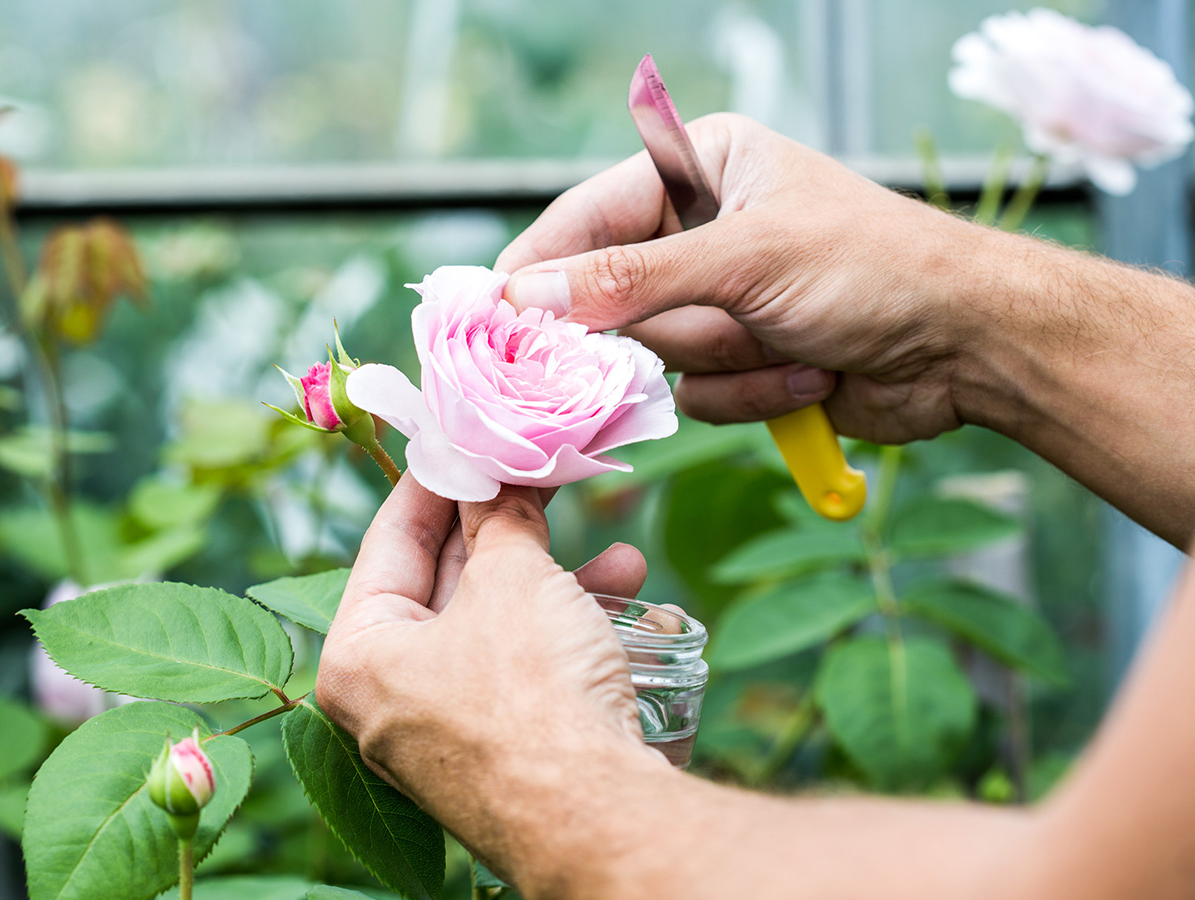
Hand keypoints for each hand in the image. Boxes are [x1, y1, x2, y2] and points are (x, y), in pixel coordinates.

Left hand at [316, 476, 667, 877]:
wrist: (598, 820)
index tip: (468, 433)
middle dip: (505, 525)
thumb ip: (501, 519)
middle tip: (540, 472)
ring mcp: (446, 728)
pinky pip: (523, 663)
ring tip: (609, 539)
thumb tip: (501, 480)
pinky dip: (565, 624)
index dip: (436, 477)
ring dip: (553, 574)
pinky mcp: (501, 748)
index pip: (390, 537)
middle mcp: (389, 697)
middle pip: (445, 579)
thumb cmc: (531, 697)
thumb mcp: (513, 579)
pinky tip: (623, 589)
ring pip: (495, 621)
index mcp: (358, 655)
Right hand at [495, 112, 990, 444]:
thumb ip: (630, 282)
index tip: (492, 316)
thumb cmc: (871, 269)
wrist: (968, 346)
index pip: (586, 217)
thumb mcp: (745, 260)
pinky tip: (811, 375)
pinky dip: (752, 394)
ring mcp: (720, 302)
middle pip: (614, 299)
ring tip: (793, 344)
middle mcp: (701, 233)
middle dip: (668, 327)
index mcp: (700, 170)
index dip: (540, 268)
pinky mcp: (741, 362)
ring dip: (726, 361)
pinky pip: (698, 396)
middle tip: (710, 329)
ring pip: (655, 359)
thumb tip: (524, 299)